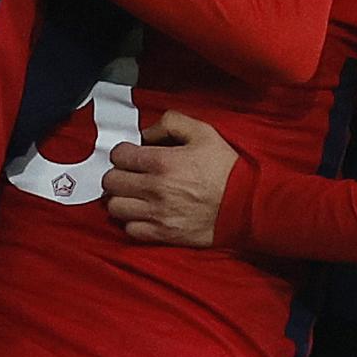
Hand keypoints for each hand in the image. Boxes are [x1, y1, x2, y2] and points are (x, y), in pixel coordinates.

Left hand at [104, 111, 240, 246]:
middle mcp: (154, 189)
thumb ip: (171, 123)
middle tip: (130, 174)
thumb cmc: (225, 168)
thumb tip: (146, 132)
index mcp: (162, 162)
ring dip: (121, 198)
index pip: (119, 155)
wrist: (245, 204)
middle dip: (118, 174)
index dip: (123, 152)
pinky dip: (132, 221)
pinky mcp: (162, 234)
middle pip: (111, 181)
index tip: (131, 154)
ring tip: (134, 194)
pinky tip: (143, 213)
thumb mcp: (204, 132)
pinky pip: (130, 229)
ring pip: (115, 207)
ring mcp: (156, 214)